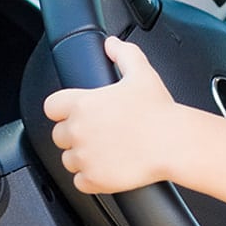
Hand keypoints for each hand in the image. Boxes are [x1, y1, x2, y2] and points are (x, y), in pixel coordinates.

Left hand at [44, 37, 177, 193]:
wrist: (174, 143)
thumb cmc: (159, 110)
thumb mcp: (142, 73)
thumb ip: (124, 53)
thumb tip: (112, 44)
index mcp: (81, 104)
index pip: (51, 107)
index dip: (63, 110)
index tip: (76, 113)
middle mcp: (77, 131)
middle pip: (59, 135)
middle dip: (75, 135)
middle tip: (99, 133)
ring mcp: (84, 157)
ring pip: (68, 160)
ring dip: (81, 157)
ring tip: (105, 151)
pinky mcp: (94, 179)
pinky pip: (79, 182)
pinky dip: (90, 179)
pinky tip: (107, 168)